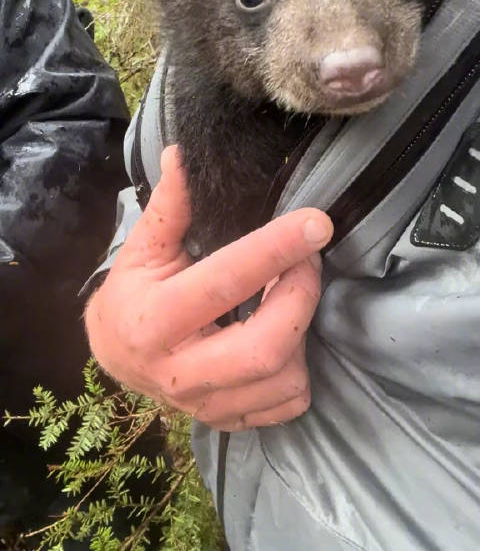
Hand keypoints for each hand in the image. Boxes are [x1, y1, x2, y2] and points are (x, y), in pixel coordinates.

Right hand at [85, 146, 332, 430]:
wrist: (116, 355)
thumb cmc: (132, 293)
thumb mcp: (143, 247)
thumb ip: (170, 205)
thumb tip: (184, 153)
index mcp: (155, 319)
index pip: (224, 284)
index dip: (275, 250)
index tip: (316, 223)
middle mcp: (178, 371)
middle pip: (265, 347)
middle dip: (301, 296)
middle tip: (308, 258)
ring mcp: (204, 404)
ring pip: (284, 379)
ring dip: (303, 329)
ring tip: (292, 292)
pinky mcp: (226, 420)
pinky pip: (287, 404)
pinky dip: (300, 367)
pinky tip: (285, 335)